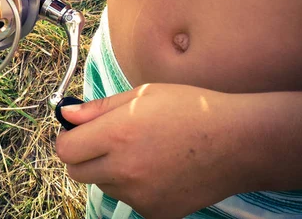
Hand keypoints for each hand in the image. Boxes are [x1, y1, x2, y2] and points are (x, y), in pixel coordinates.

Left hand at [56, 84, 255, 217]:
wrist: (236, 142)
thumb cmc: (189, 109)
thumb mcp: (141, 94)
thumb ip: (98, 108)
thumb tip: (66, 114)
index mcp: (116, 135)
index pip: (65, 150)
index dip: (68, 139)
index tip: (78, 132)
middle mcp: (124, 169)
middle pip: (76, 173)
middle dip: (83, 157)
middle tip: (105, 141)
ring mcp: (140, 195)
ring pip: (103, 186)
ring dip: (109, 171)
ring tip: (140, 152)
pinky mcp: (155, 212)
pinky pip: (129, 200)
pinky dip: (134, 187)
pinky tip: (157, 169)